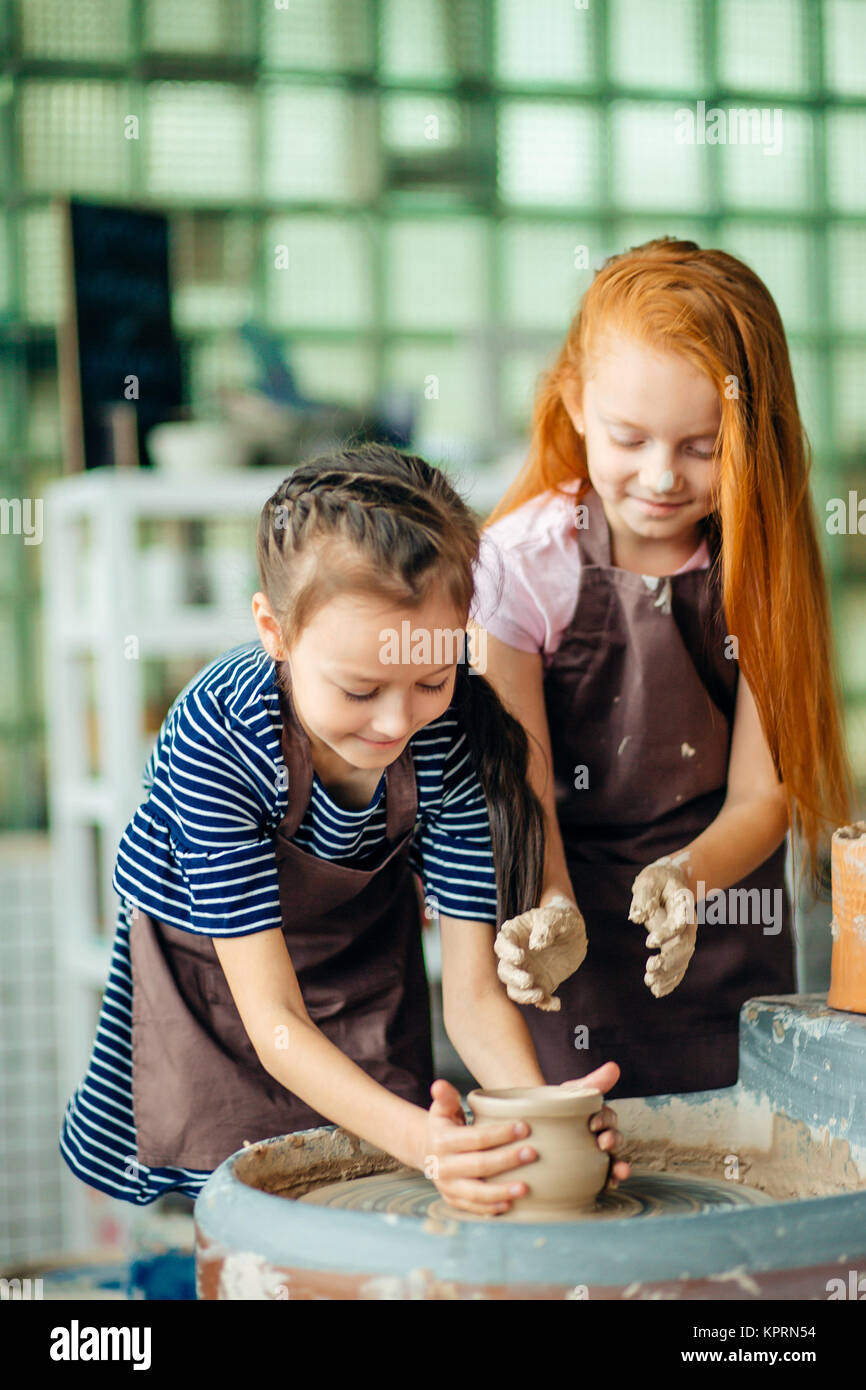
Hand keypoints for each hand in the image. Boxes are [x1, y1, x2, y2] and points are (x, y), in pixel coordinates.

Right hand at [423, 1079, 536, 1216]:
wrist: (426, 1152)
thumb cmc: (445, 1126)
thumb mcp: (443, 1109)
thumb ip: (446, 1097)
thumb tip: (439, 1084)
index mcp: (442, 1141)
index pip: (475, 1138)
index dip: (500, 1134)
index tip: (525, 1127)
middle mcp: (442, 1166)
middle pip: (479, 1165)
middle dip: (507, 1160)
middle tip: (532, 1153)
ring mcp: (447, 1186)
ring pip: (476, 1193)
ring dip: (502, 1191)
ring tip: (525, 1188)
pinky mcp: (453, 1200)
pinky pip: (474, 1208)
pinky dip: (491, 1208)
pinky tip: (511, 1205)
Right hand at [493, 893, 586, 1011]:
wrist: (574, 932)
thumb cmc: (561, 919)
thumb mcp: (556, 918)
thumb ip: (546, 927)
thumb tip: (534, 945)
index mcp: (515, 935)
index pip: (502, 944)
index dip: (507, 953)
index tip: (520, 957)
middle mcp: (516, 956)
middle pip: (504, 971)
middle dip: (513, 979)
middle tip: (529, 980)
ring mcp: (527, 972)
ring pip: (514, 989)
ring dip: (524, 995)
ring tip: (540, 995)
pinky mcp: (541, 984)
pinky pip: (538, 999)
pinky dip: (545, 1004)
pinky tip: (556, 1003)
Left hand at [558, 1061, 630, 1185]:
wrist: (537, 1124)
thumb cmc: (558, 1106)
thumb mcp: (572, 1092)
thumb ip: (594, 1082)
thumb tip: (615, 1067)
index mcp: (600, 1119)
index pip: (609, 1119)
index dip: (605, 1121)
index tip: (593, 1123)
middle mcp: (603, 1138)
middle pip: (615, 1141)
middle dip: (614, 1142)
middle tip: (603, 1143)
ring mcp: (597, 1157)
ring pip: (614, 1162)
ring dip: (619, 1168)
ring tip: (617, 1174)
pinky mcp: (589, 1174)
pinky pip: (603, 1180)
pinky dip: (609, 1183)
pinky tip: (608, 1188)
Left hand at [629, 858, 696, 997]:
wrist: (670, 881)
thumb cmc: (657, 879)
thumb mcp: (648, 880)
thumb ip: (644, 897)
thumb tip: (637, 918)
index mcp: (684, 905)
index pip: (680, 922)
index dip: (667, 933)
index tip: (649, 942)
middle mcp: (689, 923)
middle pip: (685, 946)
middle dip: (669, 960)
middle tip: (650, 968)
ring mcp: (686, 936)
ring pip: (683, 960)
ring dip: (668, 974)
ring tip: (649, 982)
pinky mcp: (679, 947)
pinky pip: (679, 966)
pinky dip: (670, 981)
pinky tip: (657, 991)